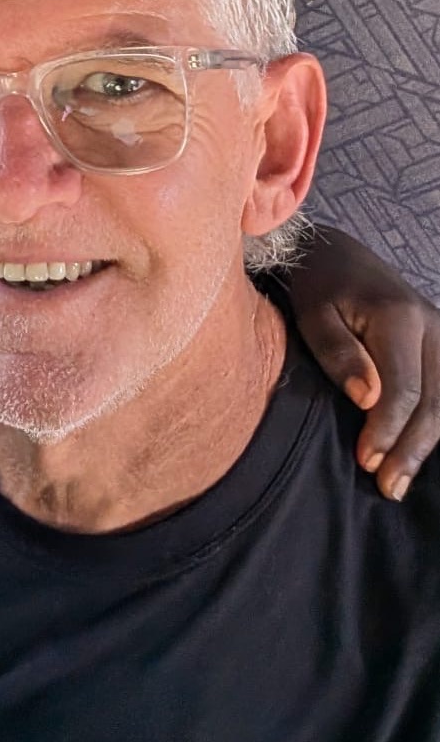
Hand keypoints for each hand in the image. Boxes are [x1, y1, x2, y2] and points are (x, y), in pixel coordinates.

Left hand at [287, 225, 439, 500]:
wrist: (335, 255)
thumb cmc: (317, 286)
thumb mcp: (313, 314)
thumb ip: (339, 353)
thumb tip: (367, 399)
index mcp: (400, 318)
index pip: (404, 388)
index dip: (387, 430)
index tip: (366, 461)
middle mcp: (432, 327)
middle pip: (433, 401)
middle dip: (410, 448)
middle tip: (387, 487)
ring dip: (426, 444)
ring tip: (399, 482)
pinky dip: (433, 425)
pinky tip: (416, 453)